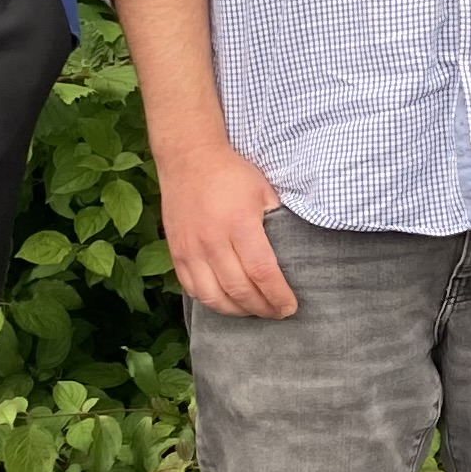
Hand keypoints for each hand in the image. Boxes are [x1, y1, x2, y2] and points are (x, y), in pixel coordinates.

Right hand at [161, 137, 295, 317]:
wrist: (189, 159)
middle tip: (277, 313)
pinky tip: (227, 301)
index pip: (262, 272)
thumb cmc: (231, 174)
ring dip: (237, 311)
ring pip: (213, 296)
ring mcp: (191, 249)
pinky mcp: (176, 253)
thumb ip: (278, 221)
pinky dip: (212, 301)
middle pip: (239, 290)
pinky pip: (192, 289)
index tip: (290, 307)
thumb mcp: (264, 191)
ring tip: (254, 311)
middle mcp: (213, 241)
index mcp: (239, 224)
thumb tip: (294, 250)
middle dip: (262, 308)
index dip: (277, 296)